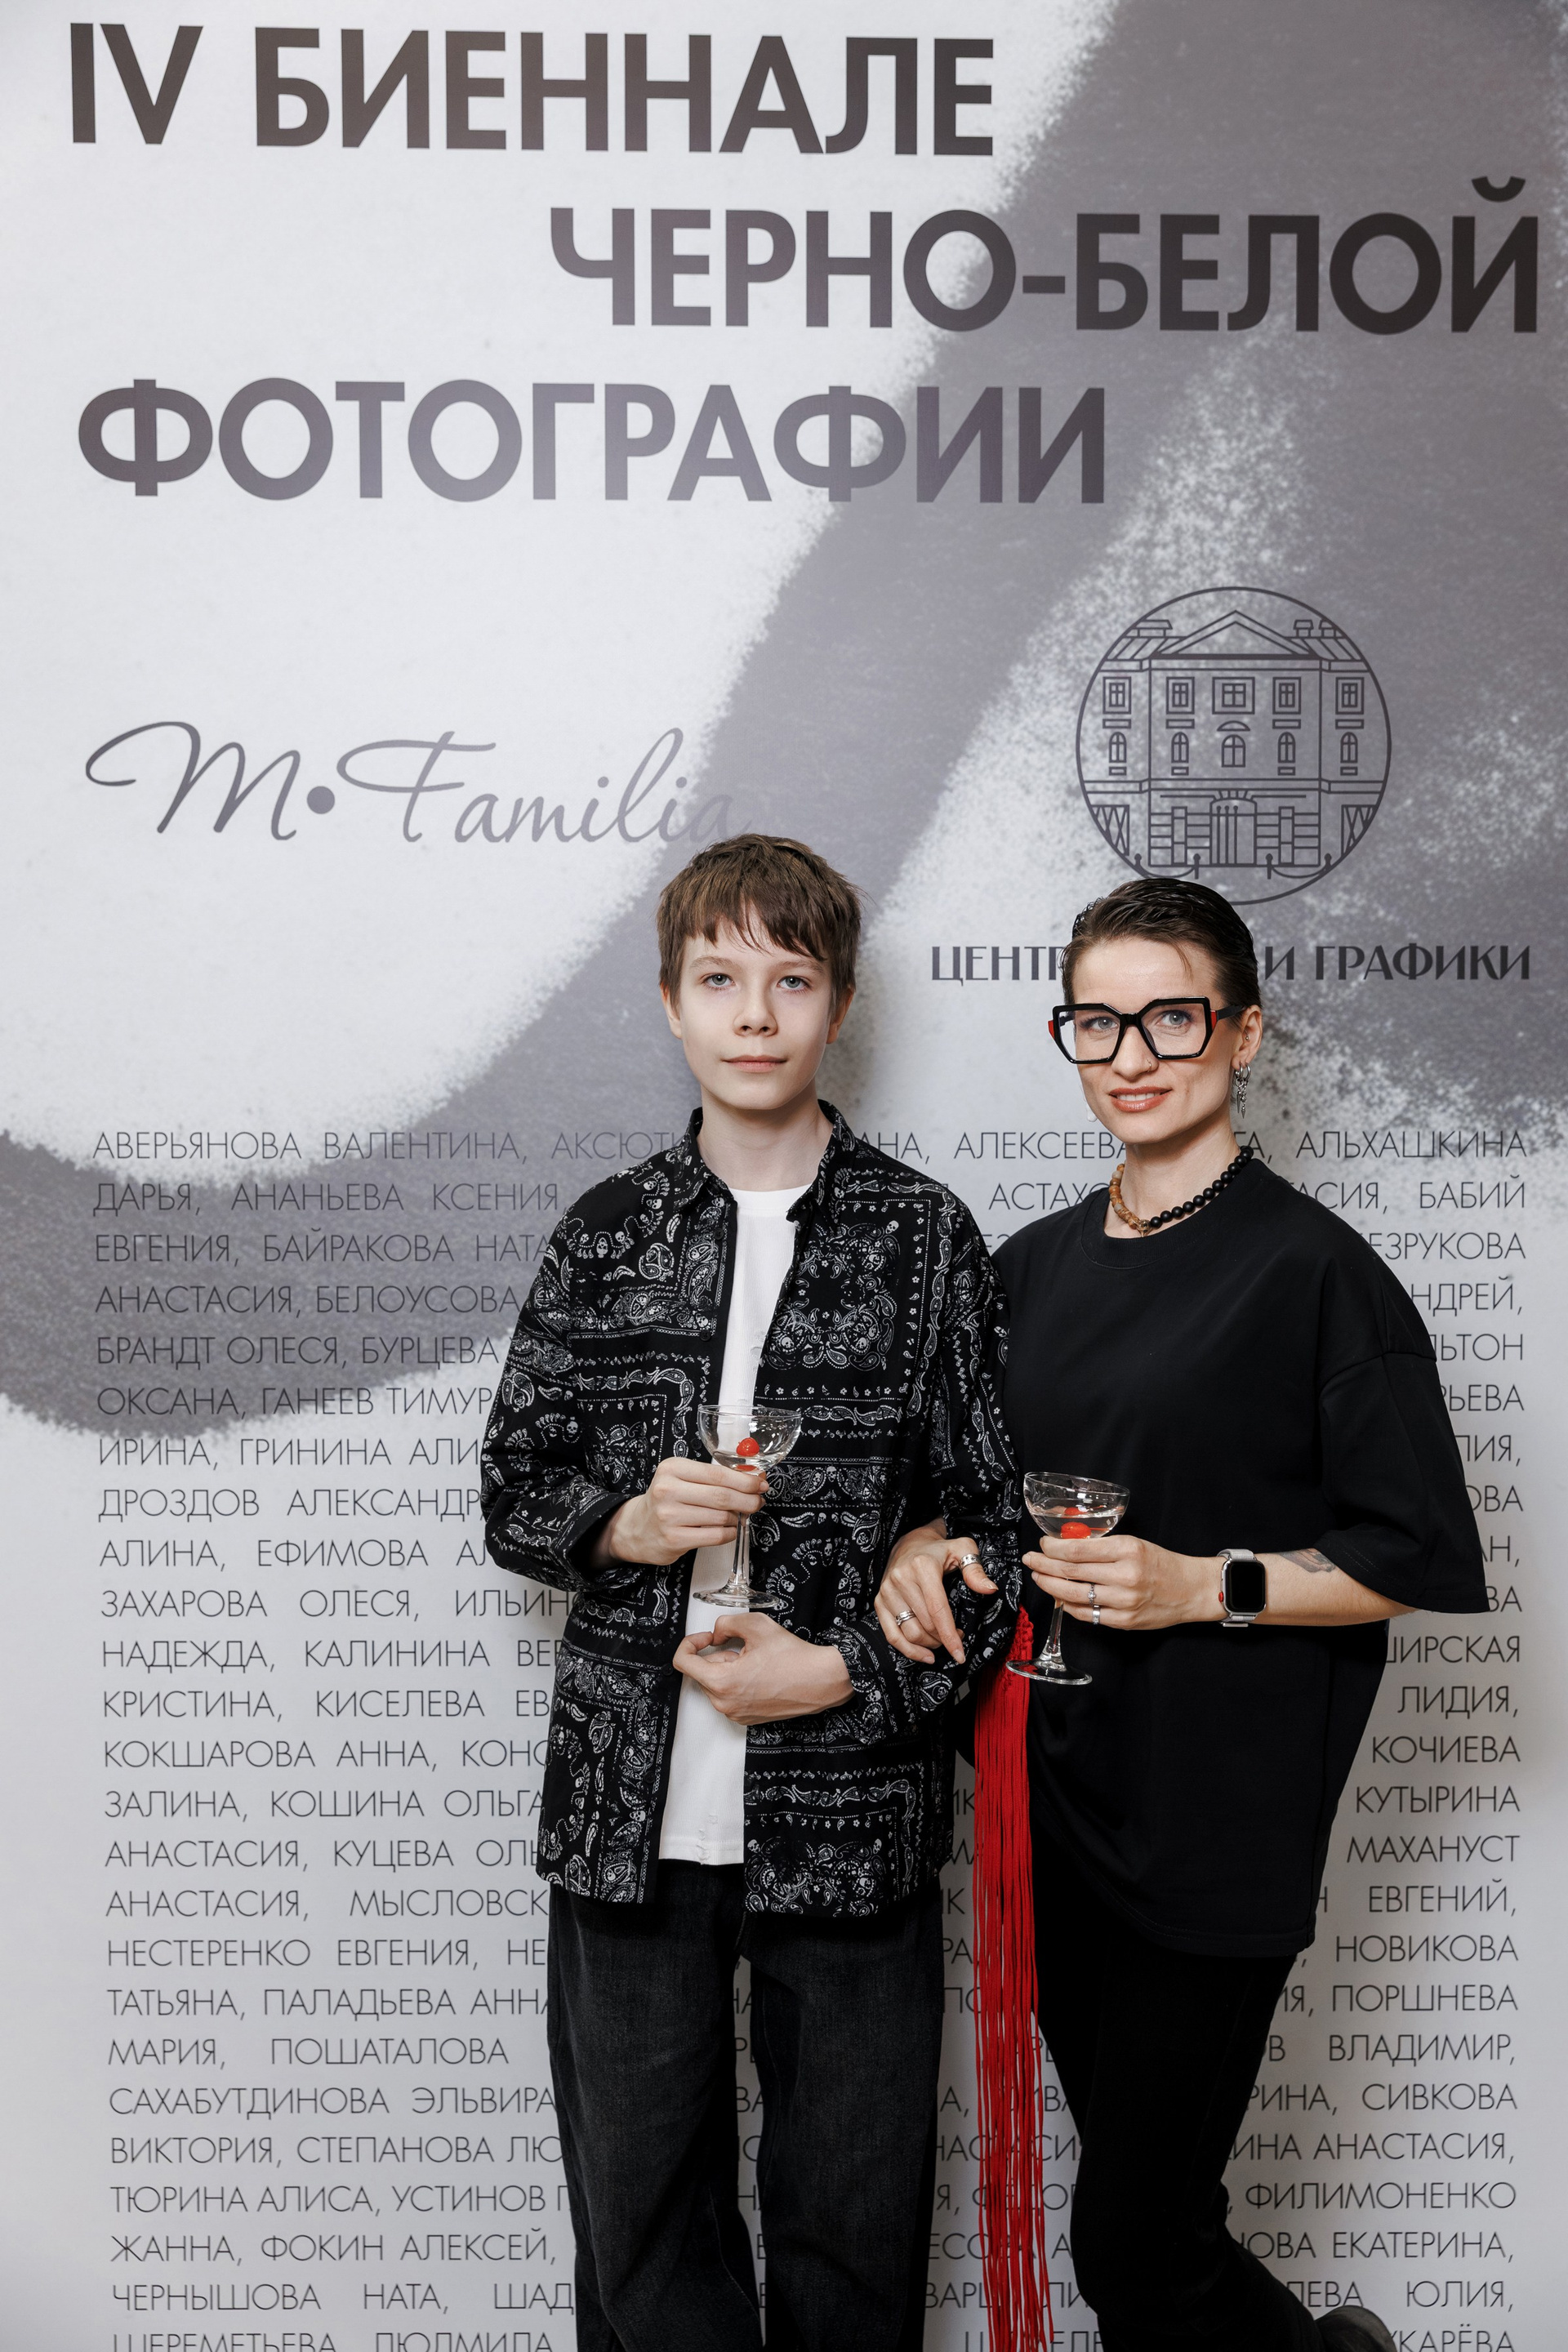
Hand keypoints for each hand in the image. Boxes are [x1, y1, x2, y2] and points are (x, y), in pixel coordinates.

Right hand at [596, 1455, 764, 1568]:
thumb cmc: (667, 1501)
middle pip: (722, 1496)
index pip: (718, 1474)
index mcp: (672, 1468)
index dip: (744, 1480)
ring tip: (738, 1516)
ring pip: (720, 1517)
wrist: (637, 1529)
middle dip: (747, 1500)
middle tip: (758, 1502)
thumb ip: (712, 1478)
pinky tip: (730, 1530)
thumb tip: (753, 1479)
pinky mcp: (674, 1539)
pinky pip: (715, 1536)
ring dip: (737, 1518)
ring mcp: (669, 1516)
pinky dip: (729, 1533)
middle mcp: (668, 1490)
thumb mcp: (682, 1479)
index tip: (760, 1484)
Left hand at [674, 1614, 852, 1723]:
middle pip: (702, 1672)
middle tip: (743, 1647)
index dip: (691, 1643)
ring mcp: (736, 1714)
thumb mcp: (756, 1625)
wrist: (820, 1681)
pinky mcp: (746, 1718)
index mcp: (722, 1683)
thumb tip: (716, 1634)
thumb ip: (725, 1623)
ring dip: (728, 1669)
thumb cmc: (794, 1658)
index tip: (706, 1637)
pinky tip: (760, 1675)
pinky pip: (729, 1696)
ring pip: (716, 1684)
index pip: (683, 1663)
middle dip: (718, 1656)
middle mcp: (725, 1704)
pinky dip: (737, 1682)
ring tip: (756, 1663)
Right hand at [875, 1523, 996, 1665]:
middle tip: (957, 1637)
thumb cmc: (939, 1551)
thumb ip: (976, 1570)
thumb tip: (990, 1589)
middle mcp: (901, 1578)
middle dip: (944, 1639)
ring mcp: (887, 1591)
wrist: (909, 1544)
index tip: (960, 1654)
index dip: (950, 1636)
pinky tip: (924, 1655)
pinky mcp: (879, 1601)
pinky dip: (908, 1650)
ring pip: (910, 1633)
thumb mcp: (962, 1550)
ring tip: (942, 1640)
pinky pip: (892, 1634)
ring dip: (930, 1644)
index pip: (938, 1610)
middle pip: (925, 1624)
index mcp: (922, 1566)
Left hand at [1027, 1533, 1215, 1632]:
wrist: (1191, 1589)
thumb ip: (1101, 1548)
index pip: (1077, 1550)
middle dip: (1044, 1566)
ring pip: (1074, 1595)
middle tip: (1030, 1560)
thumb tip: (1065, 1550)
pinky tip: (1060, 1598)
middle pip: (1070, 1572)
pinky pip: (1087, 1615)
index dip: (1052, 1548)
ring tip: (1039, 1578)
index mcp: (1127, 1550)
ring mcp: (1124, 1601)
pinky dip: (1069, 1606)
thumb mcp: (1133, 1543)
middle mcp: (1124, 1576)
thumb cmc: (1161, 1563)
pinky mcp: (1124, 1621)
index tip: (1042, 1545)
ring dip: (1050, 1586)